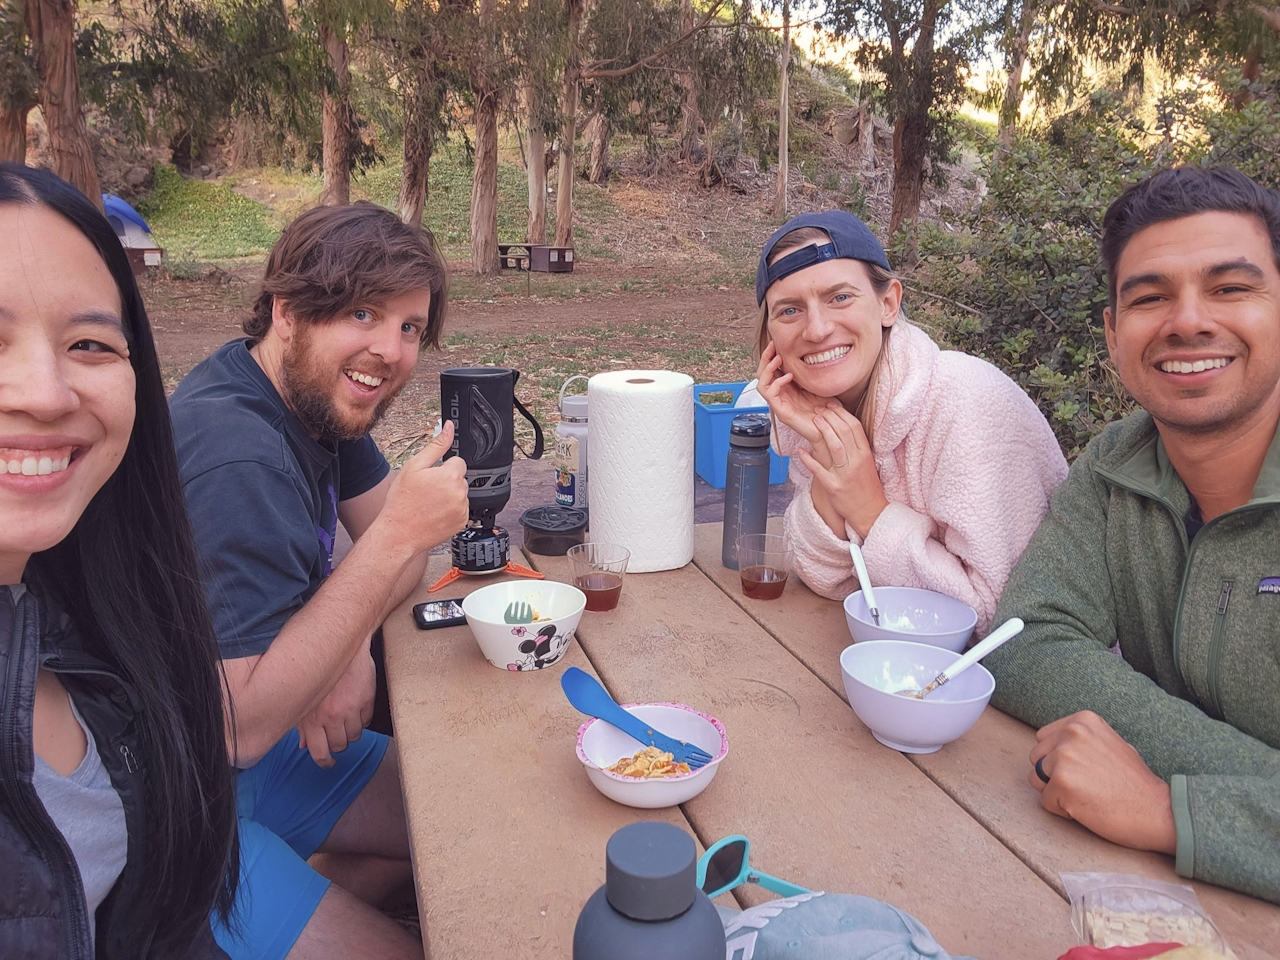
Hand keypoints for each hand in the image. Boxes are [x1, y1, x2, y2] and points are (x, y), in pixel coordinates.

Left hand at [298, 644, 375, 767]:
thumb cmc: (319, 669)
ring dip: (351, 731)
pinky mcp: (366, 700)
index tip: (328, 763)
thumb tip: (302, 745)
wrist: (340, 643)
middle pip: (340, 745)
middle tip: (337, 736)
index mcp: (312, 717)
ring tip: (347, 720)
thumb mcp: (304, 698)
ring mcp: (350, 708)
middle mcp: (331, 715)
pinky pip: (367, 721)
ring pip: (355, 735)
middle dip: (339, 744)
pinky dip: (362, 719)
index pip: (319, 752)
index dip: (325, 762)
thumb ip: (301, 724)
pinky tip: (356, 710)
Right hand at [375, 421, 469, 555]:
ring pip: (460, 493)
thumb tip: (449, 427)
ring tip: (429, 503)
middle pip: (460, 478)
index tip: (430, 477)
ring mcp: (463, 509)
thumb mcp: (414, 466)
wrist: (399, 532)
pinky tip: (434, 513)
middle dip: (446, 481)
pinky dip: (451, 510)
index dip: (442, 467)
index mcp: (451, 476)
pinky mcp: (462, 522)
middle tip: (427, 491)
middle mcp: (461, 493)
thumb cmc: (402, 500)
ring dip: (449, 495)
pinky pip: (460, 509)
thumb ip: (436, 445)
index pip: (457, 461)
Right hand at [756, 341, 828, 445]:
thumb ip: (811, 372)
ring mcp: (779, 404)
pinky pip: (769, 395)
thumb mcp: (819, 384)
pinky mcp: (781, 412)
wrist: (831, 429)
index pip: (771, 370)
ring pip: (761, 384)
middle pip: (762, 375)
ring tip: (778, 359)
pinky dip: (777, 383)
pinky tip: (788, 376)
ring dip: (767, 369)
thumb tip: (813, 353)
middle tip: (773, 346)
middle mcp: (780, 395)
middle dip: (766, 358)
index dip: (771, 355)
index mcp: (787, 388)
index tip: (777, 342)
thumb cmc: (828, 409)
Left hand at [796, 403, 887, 539]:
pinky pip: (819, 471)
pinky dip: (809, 460)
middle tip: (818, 409)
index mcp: (865, 454)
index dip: (841, 413)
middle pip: (844, 433)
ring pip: (835, 447)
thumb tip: (841, 427)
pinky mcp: (834, 487)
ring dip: (824, 431)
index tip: (830, 405)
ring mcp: (845, 475)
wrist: (870, 512)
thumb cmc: (866, 485)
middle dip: (830, 417)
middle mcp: (857, 462)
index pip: (854, 427)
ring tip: (814, 420)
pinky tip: (801, 451)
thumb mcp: (866, 462)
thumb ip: (855, 446)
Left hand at [1030, 711, 1176, 853]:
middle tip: (1087, 786)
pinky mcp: (1061, 781)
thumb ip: (1080, 739)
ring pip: (1036, 779)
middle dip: (1053, 776)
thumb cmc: (1134, 782)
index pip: (1043, 739)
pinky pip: (1046, 802)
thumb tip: (1053, 743)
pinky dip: (1062, 810)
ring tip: (1087, 796)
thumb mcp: (1109, 743)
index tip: (1085, 770)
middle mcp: (1071, 732)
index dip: (1057, 759)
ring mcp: (1064, 756)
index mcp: (1082, 720)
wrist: (1157, 811)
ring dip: (1056, 793)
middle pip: (1036, 758)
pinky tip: (1088, 808)